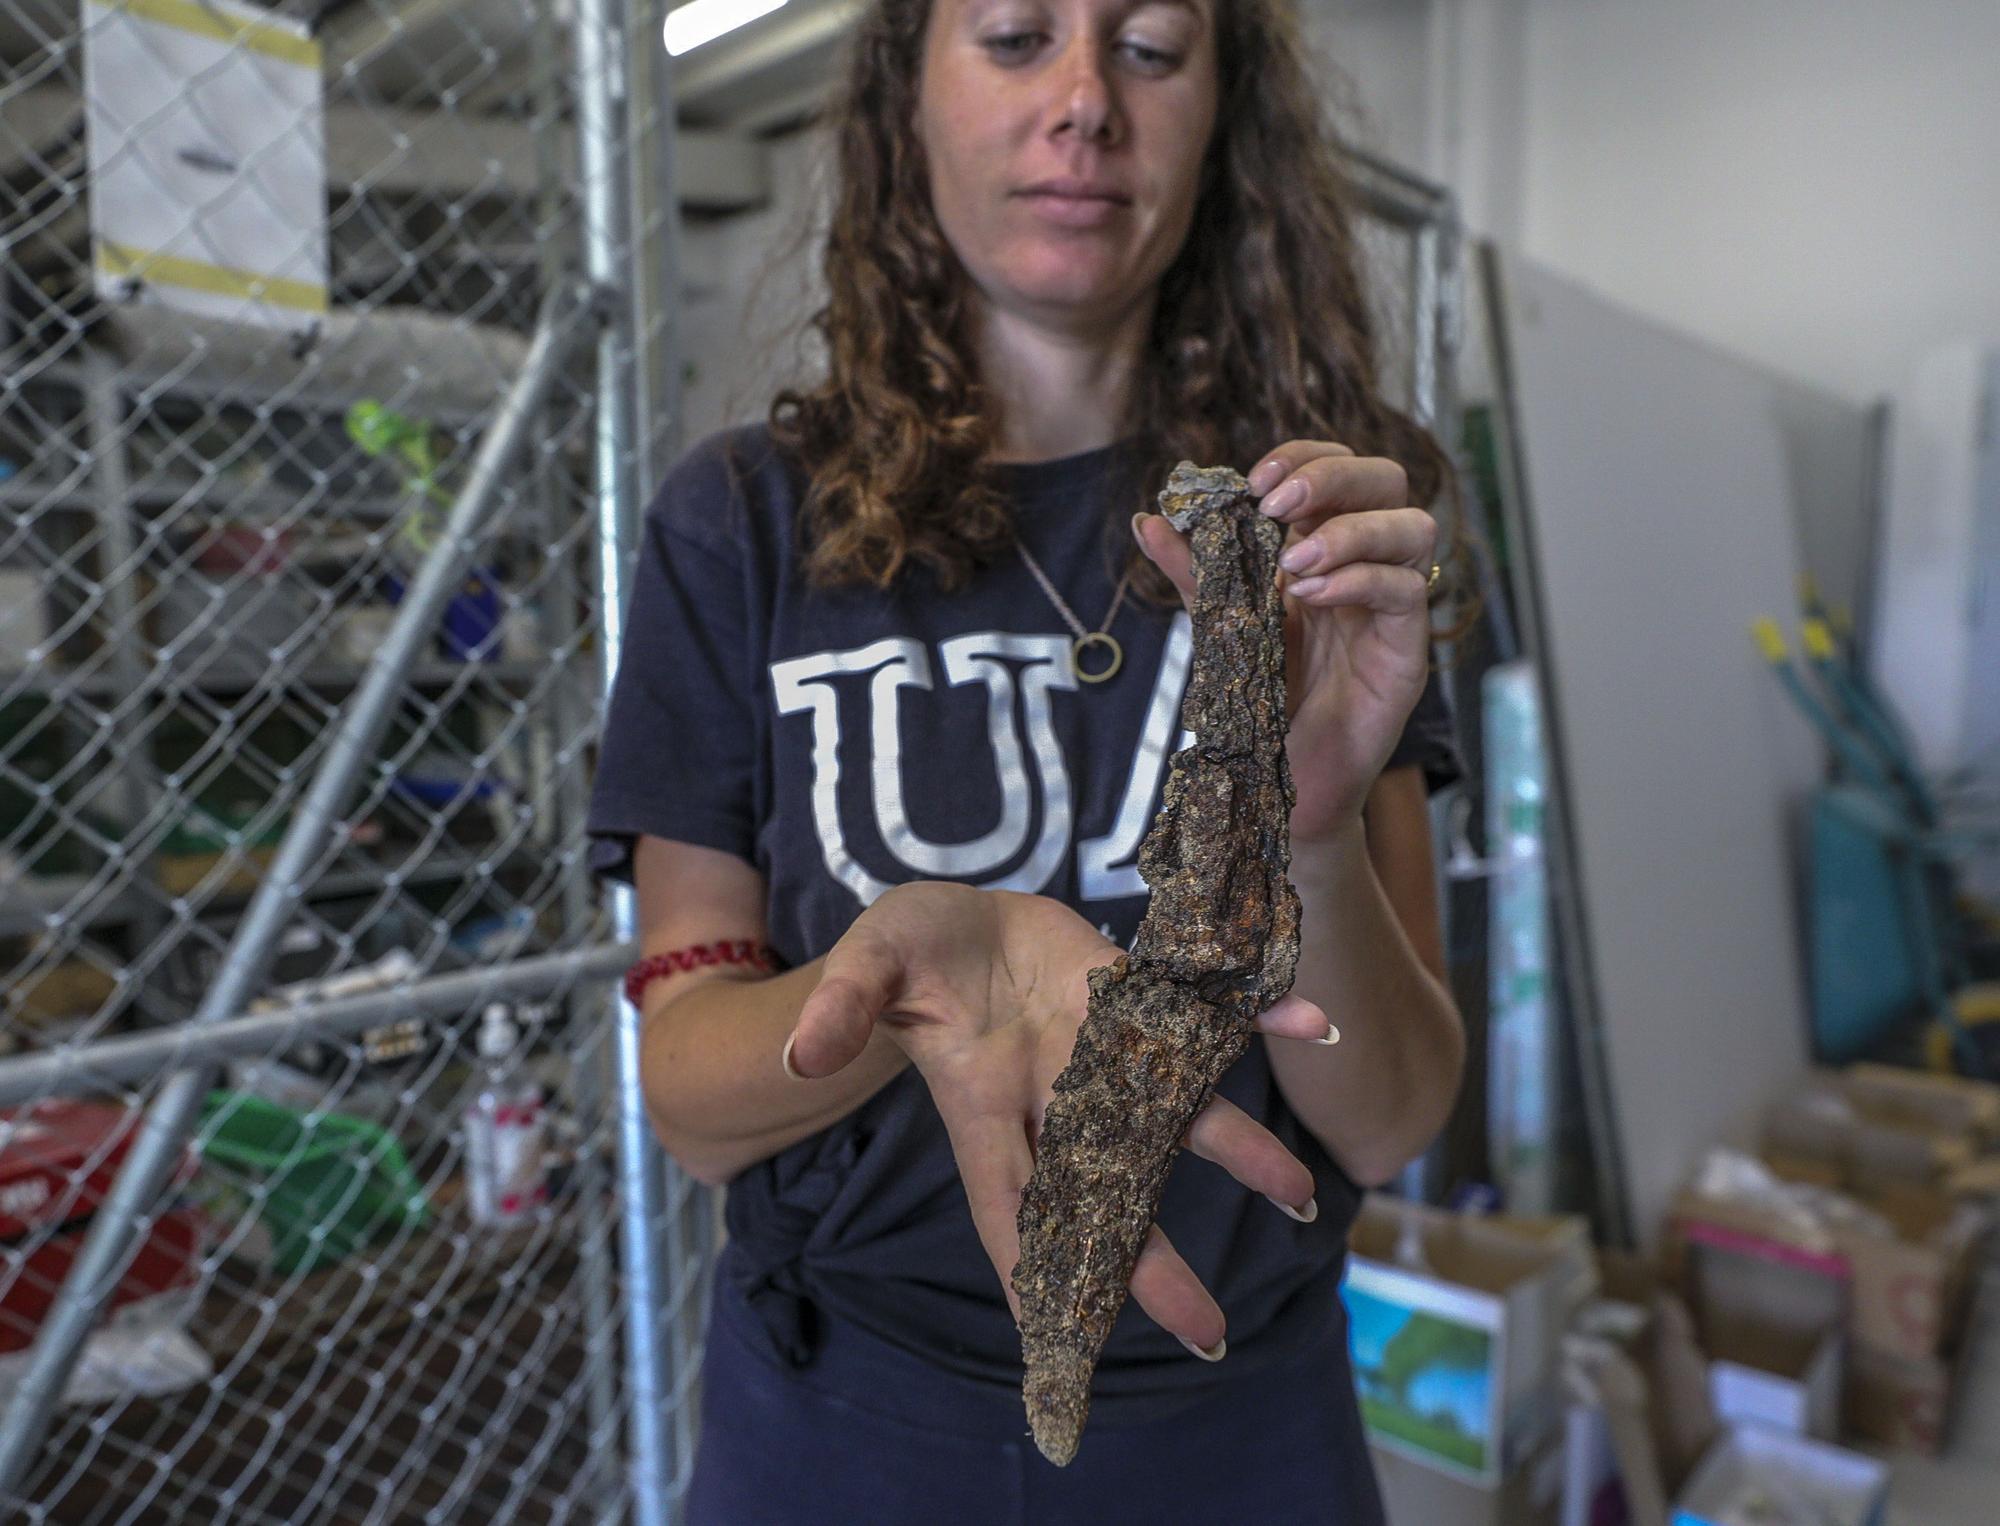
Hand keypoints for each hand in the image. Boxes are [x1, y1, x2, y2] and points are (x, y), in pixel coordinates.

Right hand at [783, 881, 1333, 1354]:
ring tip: (1305, 1199)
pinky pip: (1205, 1012)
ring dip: (1242, 1152)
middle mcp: (1056, 1095)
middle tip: (1210, 1336)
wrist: (959, 915)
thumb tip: (802, 1055)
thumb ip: (844, 1008)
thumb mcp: (869, 964)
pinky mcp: (1136, 995)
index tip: (1067, 1347)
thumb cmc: (904, 953)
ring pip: (1179, 1113)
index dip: (1034, 1277)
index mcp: (984, 1105)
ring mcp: (1105, 1048)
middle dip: (1154, 1264)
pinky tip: (1312, 1025)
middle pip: (1111, 1191)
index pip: (1010, 1209)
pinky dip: (1257, 1019)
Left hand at [1133, 441, 1436, 841]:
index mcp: (1324, 542)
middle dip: (1332, 477)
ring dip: (1352, 529)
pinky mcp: (1407, 648)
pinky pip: (1408, 591)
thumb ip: (1193, 571)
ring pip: (1415, 526)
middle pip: (1387, 479)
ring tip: (1293, 564)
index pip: (1337, 467)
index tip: (1254, 481)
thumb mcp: (1219, 623)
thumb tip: (1149, 518)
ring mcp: (1392, 603)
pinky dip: (1360, 581)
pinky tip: (1312, 597)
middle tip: (1276, 506)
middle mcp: (1367, 562)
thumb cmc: (1258, 698)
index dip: (1303, 457)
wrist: (1276, 779)